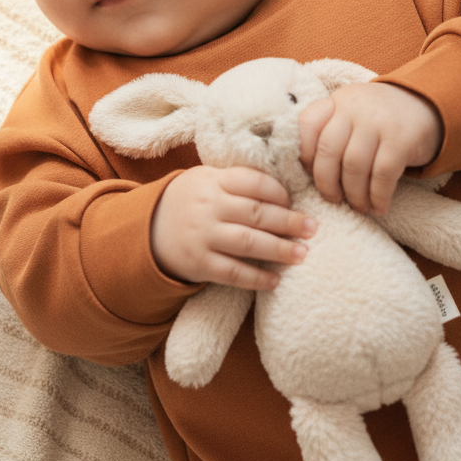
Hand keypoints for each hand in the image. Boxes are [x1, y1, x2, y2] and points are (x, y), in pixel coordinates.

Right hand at [151, 165, 317, 290]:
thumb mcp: (208, 180)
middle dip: (289, 222)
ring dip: (280, 250)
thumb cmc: (191, 201)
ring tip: (302, 254)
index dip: (278, 192)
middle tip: (313, 229)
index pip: (253, 182)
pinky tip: (276, 280)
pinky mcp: (199, 264)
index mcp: (213, 181)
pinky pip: (233, 273)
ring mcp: (203, 236)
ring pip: (248, 243)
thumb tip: (287, 189)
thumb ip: (240, 181)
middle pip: (256, 213)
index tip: (293, 201)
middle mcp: (208, 207)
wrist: (147, 229)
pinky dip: (256, 278)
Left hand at [298, 81, 443, 214]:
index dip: (304, 155)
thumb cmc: (380, 119)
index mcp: (338, 101)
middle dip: (326, 183)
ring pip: (354, 166)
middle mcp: (355, 107)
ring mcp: (379, 121)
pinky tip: (379, 207)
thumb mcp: (352, 113)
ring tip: (359, 206)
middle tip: (333, 199)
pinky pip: (383, 174)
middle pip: (328, 151)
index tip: (310, 174)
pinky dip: (378, 196)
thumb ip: (330, 130)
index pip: (306, 124)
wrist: (429, 105)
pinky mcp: (402, 139)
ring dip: (354, 194)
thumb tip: (306, 171)